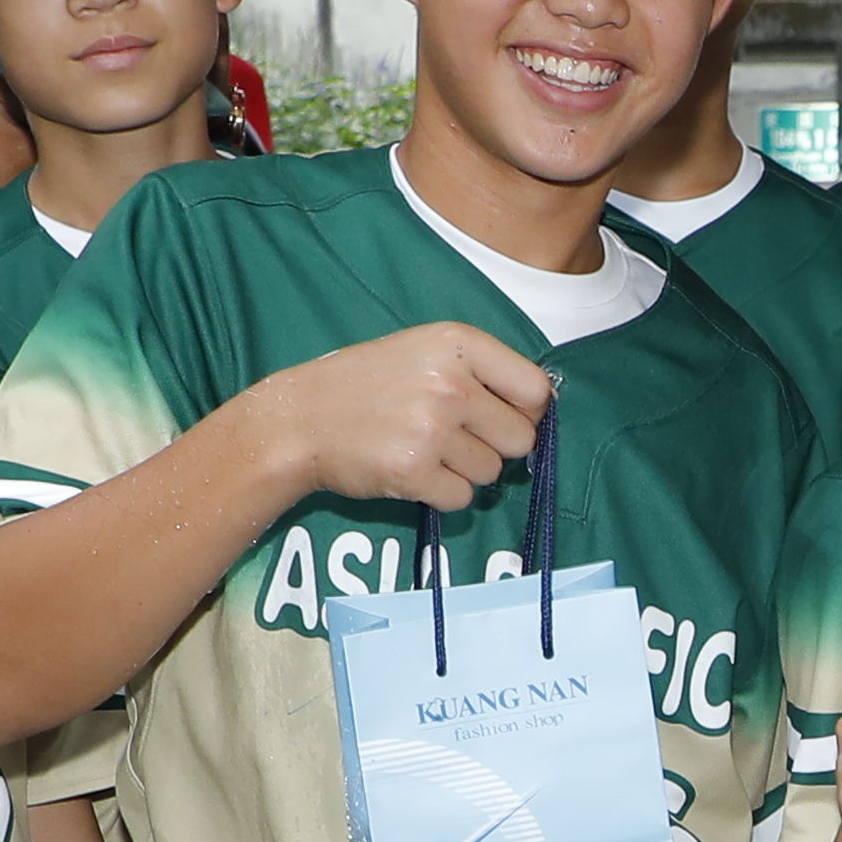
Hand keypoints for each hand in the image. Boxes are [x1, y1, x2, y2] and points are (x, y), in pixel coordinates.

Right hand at [264, 322, 554, 516]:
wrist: (299, 419)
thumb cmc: (366, 385)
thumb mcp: (423, 351)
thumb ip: (481, 371)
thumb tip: (542, 408)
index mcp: (457, 343)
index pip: (536, 389)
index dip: (526, 411)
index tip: (502, 417)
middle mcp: (449, 383)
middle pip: (520, 438)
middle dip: (495, 446)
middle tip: (453, 438)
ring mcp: (431, 428)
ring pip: (492, 472)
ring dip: (464, 470)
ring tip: (422, 448)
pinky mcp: (413, 471)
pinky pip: (461, 498)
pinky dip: (441, 493)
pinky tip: (411, 470)